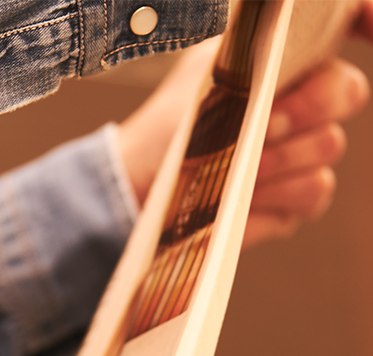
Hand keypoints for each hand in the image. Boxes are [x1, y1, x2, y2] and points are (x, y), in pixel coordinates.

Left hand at [116, 1, 371, 247]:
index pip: (346, 24)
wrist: (140, 190)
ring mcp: (304, 154)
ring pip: (328, 147)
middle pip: (349, 92)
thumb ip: (255, 50)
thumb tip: (289, 21)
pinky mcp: (294, 201)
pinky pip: (312, 193)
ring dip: (278, 159)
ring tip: (236, 166)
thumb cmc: (169, 129)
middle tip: (262, 124)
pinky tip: (242, 198)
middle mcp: (306, 104)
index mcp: (287, 63)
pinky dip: (273, 197)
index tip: (370, 24)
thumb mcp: (206, 77)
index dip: (369, 17)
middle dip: (305, 108)